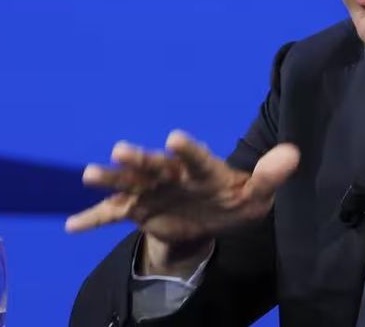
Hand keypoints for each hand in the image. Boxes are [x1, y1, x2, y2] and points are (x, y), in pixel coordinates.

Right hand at [65, 130, 298, 247]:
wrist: (210, 215)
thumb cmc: (234, 198)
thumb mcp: (256, 192)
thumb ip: (271, 174)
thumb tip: (294, 154)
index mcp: (198, 168)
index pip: (194, 157)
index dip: (186, 149)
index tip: (174, 138)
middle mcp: (169, 174)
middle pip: (152, 164)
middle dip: (138, 158)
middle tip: (121, 149)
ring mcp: (150, 191)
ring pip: (127, 183)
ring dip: (109, 178)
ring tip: (88, 175)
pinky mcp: (136, 210)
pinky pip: (111, 215)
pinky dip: (92, 219)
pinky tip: (70, 226)